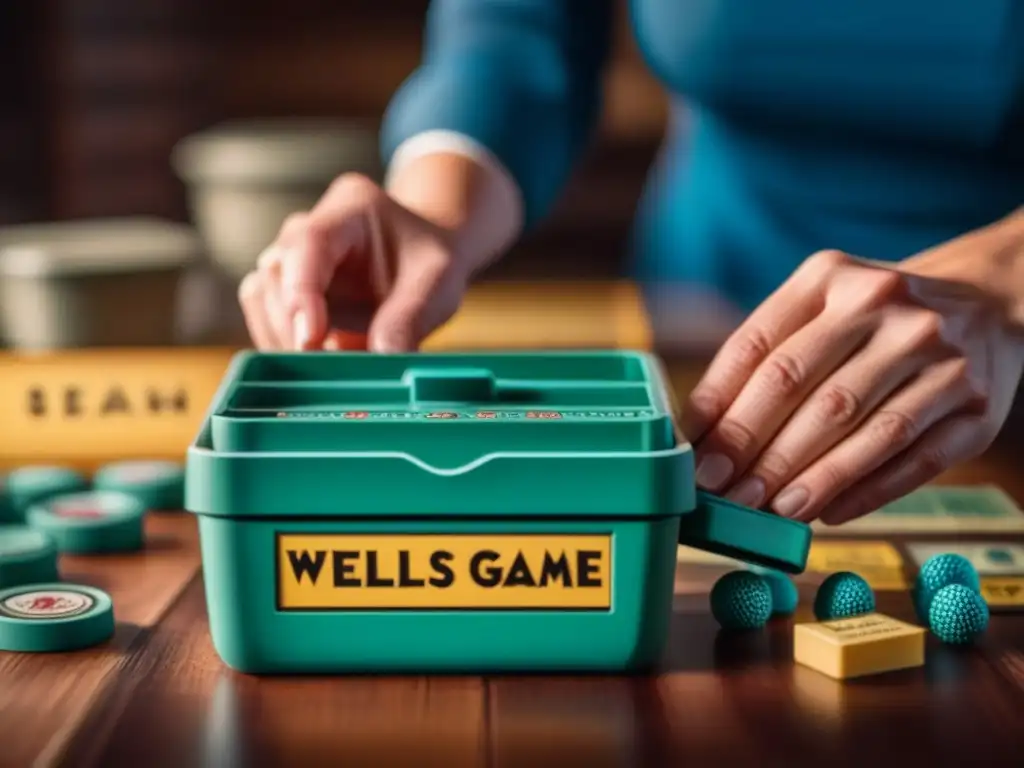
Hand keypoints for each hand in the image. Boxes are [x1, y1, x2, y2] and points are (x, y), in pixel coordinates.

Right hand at [238, 173, 468, 351]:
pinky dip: (281, 343)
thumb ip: (409, 318)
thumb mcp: (436, 284)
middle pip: (277, 273)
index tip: (310, 339)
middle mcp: (308, 227)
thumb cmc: (431, 262)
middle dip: (295, 327)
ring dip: (283, 338)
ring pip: (261, 294)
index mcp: (350, 208)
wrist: (425, 258)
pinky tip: (313, 366)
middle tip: (327, 369)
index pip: (308, 242)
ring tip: (323, 369)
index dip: (301, 291)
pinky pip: (263, 314)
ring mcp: (290, 256)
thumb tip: (383, 358)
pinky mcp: (283, 287)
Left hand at [683, 248, 1023, 524]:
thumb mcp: (819, 309)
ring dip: (808, 477)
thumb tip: (706, 436)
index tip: (694, 453)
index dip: (720, 405)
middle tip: (724, 491)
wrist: (988, 304)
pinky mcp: (976, 406)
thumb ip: (765, 360)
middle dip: (755, 448)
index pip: (760, 347)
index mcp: (830, 279)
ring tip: (770, 509)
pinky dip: (866, 491)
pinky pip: (914, 460)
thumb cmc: (875, 319)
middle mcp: (886, 308)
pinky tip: (828, 512)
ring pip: (861, 428)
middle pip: (805, 388)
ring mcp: (939, 356)